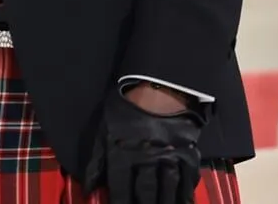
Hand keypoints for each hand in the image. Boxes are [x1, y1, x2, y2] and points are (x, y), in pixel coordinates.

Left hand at [84, 87, 206, 203]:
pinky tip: (184, 203)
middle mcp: (146, 160)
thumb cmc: (126, 108)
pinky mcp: (188, 153)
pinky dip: (187, 195)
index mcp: (124, 155)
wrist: (158, 86)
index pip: (120, 190)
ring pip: (168, 191)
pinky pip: (189, 179)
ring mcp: (169, 157)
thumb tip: (88, 189)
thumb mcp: (105, 130)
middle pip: (145, 194)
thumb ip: (96, 162)